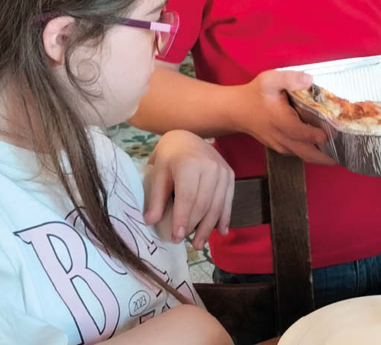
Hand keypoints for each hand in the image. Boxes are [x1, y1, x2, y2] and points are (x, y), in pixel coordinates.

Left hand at [144, 130, 233, 248]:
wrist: (187, 137)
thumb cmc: (169, 157)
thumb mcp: (158, 173)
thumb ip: (156, 198)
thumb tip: (150, 222)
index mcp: (189, 164)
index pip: (188, 197)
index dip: (183, 219)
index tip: (176, 237)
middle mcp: (210, 166)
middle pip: (204, 204)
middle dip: (195, 226)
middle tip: (186, 243)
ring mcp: (222, 170)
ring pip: (217, 205)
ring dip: (209, 227)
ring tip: (199, 244)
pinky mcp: (230, 174)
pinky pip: (228, 200)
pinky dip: (225, 217)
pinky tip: (221, 232)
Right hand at [237, 70, 335, 165]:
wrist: (236, 111)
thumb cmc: (255, 94)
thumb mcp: (269, 80)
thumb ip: (289, 78)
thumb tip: (310, 80)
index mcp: (279, 121)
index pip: (301, 133)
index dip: (317, 135)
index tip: (334, 134)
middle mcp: (282, 138)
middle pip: (307, 154)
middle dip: (327, 156)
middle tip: (347, 153)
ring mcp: (281, 146)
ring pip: (305, 156)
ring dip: (323, 156)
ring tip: (343, 150)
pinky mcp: (282, 148)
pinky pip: (300, 154)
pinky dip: (314, 153)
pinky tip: (327, 147)